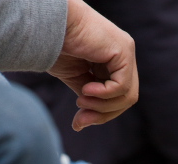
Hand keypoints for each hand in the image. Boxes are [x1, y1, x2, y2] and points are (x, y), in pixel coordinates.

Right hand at [48, 0, 138, 130]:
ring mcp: (126, 52)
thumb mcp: (76, 80)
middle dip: (103, 114)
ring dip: (102, 106)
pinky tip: (87, 90)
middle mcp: (123, 57)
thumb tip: (82, 124)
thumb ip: (87, 100)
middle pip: (126, 100)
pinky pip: (122, 86)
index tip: (79, 121)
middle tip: (81, 118)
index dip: (101, 115)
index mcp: (113, 64)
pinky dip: (105, 94)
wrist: (50, 25)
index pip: (118, 99)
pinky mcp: (124, 49)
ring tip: (81, 100)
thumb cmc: (58, 47)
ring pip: (127, 96)